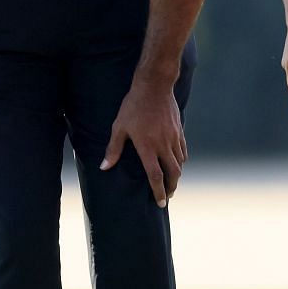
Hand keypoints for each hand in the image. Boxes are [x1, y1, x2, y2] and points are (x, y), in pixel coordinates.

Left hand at [102, 74, 186, 205]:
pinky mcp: (179, 130)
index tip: (161, 202)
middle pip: (173, 173)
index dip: (158, 191)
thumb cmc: (134, 106)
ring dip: (177, 175)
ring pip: (180, 163)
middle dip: (171, 187)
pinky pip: (183, 150)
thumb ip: (113, 149)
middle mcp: (163, 145)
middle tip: (168, 195)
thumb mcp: (119, 127)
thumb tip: (104, 167)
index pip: (155, 175)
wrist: (154, 86)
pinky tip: (177, 162)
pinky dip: (181, 160)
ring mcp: (173, 138)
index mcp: (148, 147)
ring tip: (172, 181)